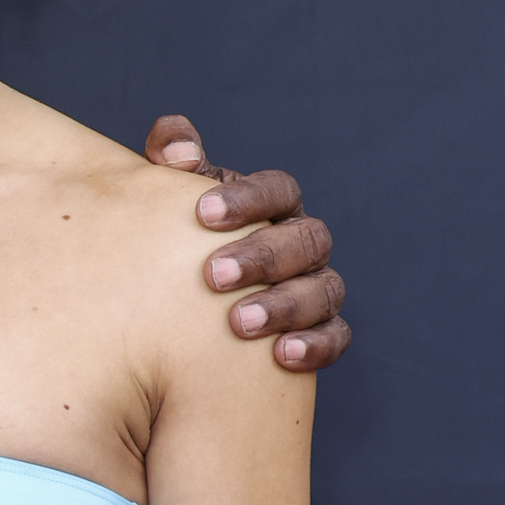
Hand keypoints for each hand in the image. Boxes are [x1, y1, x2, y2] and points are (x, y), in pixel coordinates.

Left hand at [144, 114, 349, 369]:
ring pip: (322, 289)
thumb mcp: (170, 200)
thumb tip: (174, 149)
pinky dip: (314, 345)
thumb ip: (170, 162)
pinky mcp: (322, 330)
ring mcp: (316, 286)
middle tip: (212, 276)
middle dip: (262, 257)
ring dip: (283, 306)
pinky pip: (334, 336)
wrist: (185, 310)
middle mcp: (302, 243)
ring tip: (239, 323)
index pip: (277, 191)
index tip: (204, 213)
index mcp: (272, 207)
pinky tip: (281, 355)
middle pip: (304, 240)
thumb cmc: (180, 242)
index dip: (248, 200)